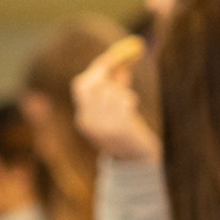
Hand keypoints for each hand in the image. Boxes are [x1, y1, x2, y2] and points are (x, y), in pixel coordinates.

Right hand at [73, 39, 160, 164]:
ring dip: (122, 91)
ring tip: (128, 102)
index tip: (112, 57)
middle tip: (123, 68)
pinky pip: (123, 101)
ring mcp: (103, 126)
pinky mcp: (120, 128)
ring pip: (110, 91)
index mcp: (83, 119)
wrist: (137, 162)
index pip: (82, 85)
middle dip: (109, 73)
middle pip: (94, 85)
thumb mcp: (115, 110)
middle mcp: (89, 122)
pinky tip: (131, 108)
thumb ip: (116, 87)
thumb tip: (122, 63)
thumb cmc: (128, 132)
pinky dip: (128, 99)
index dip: (97, 69)